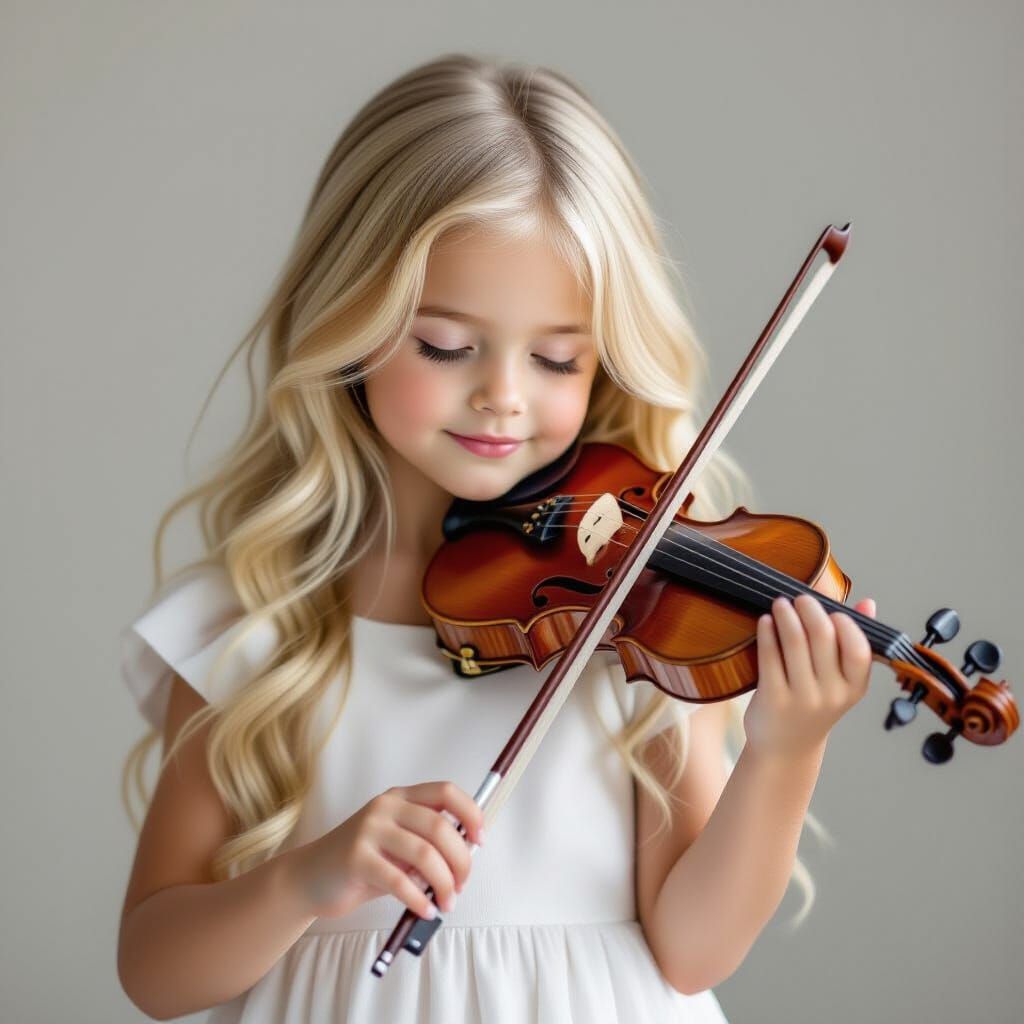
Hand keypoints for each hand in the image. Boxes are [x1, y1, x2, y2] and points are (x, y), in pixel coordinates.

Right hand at [289, 781, 484, 921]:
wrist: (310, 877)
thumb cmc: (362, 864)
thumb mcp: (396, 845)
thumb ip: (426, 844)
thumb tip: (466, 857)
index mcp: (400, 797)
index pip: (446, 792)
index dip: (470, 813)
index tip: (480, 840)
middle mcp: (386, 807)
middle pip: (441, 827)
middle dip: (461, 860)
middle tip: (462, 885)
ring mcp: (369, 830)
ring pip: (425, 854)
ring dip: (444, 884)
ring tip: (446, 903)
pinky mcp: (356, 858)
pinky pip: (400, 880)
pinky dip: (419, 899)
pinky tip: (426, 910)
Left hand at [743, 594, 875, 760]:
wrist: (787, 747)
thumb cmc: (814, 704)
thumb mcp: (842, 681)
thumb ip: (854, 642)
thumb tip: (869, 603)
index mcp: (854, 687)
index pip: (858, 649)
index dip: (845, 624)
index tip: (832, 609)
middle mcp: (832, 694)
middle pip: (823, 638)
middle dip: (810, 609)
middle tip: (800, 597)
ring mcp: (802, 697)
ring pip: (794, 643)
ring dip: (786, 615)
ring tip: (780, 603)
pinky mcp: (773, 698)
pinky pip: (770, 656)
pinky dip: (767, 633)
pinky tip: (765, 621)